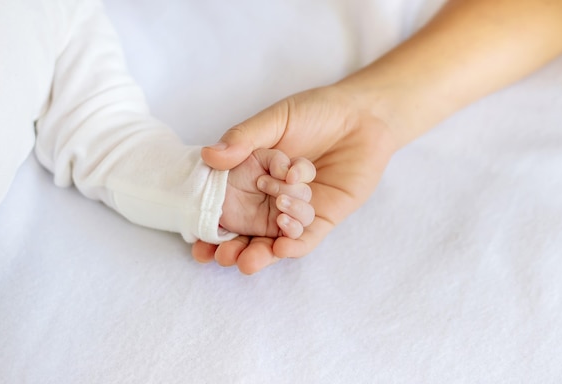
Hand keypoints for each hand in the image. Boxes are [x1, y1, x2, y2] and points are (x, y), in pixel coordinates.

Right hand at [192, 85, 398, 273]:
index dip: (210, 226)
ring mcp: (296, 211)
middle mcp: (270, 199)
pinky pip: (307, 238)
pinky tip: (281, 247)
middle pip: (246, 231)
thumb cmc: (316, 112)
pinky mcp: (323, 219)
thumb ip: (244, 138)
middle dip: (233, 248)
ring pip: (274, 239)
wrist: (363, 115)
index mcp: (251, 177)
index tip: (197, 244)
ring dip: (260, 252)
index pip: (226, 206)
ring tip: (247, 260)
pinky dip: (293, 245)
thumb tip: (208, 155)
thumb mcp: (275, 120)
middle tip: (222, 257)